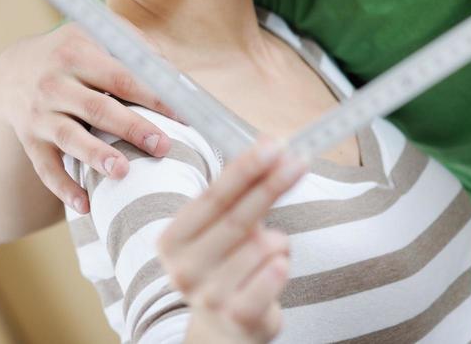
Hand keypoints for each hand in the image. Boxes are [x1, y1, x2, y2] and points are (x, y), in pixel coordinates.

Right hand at [0, 22, 177, 212]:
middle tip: (163, 146)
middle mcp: (54, 83)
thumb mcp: (92, 35)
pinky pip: (45, 168)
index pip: (120, 76)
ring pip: (69, 137)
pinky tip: (85, 205)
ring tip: (123, 172)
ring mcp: (40, 114)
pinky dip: (63, 187)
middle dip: (131, 127)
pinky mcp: (31, 141)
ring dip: (96, 155)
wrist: (12, 72)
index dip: (153, 96)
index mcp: (76, 53)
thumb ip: (133, 49)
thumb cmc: (69, 55)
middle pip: (96, 107)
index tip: (183, 115)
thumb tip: (176, 78)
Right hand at [159, 140, 304, 343]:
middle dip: (271, 186)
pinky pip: (273, 276)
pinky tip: (277, 266)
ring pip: (262, 247)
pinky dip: (281, 264)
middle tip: (298, 161)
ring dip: (277, 242)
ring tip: (268, 256)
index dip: (244, 170)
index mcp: (171, 240)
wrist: (222, 331)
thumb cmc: (224, 267)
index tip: (272, 146)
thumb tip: (270, 147)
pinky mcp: (238, 317)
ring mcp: (209, 297)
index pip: (213, 197)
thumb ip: (240, 194)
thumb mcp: (220, 231)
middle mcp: (183, 269)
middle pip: (238, 218)